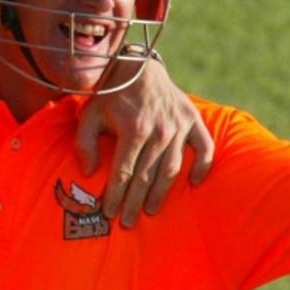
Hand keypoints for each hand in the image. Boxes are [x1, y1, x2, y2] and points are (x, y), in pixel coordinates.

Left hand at [76, 53, 213, 226]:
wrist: (136, 67)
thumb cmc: (110, 94)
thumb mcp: (89, 114)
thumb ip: (85, 143)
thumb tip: (89, 172)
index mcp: (133, 130)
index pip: (123, 173)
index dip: (115, 196)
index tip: (108, 212)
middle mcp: (159, 131)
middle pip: (145, 177)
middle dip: (134, 203)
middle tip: (128, 222)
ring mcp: (178, 126)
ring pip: (172, 169)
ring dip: (161, 193)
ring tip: (150, 210)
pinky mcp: (192, 119)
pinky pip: (204, 147)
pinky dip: (202, 165)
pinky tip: (194, 182)